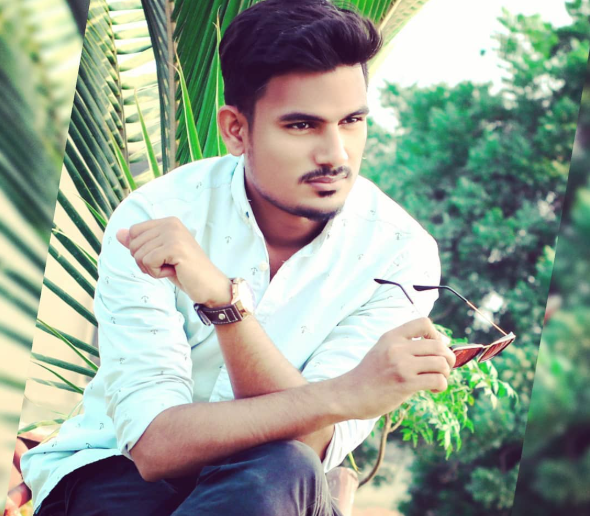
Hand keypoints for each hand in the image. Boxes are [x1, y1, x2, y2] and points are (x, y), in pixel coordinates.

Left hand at [116, 217, 230, 305]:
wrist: (209, 285)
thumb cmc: (185, 271)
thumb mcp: (159, 255)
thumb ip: (140, 243)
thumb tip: (118, 233)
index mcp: (168, 221)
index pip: (133, 232)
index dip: (141, 251)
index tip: (161, 258)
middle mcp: (171, 223)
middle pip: (134, 244)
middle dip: (145, 262)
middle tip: (168, 265)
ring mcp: (174, 234)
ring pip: (139, 255)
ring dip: (152, 269)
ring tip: (172, 268)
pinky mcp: (175, 247)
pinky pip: (148, 262)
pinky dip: (157, 273)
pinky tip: (174, 271)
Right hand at [339, 317, 455, 419]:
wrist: (349, 394)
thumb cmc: (369, 375)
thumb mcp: (382, 349)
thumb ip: (404, 344)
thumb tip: (441, 343)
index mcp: (392, 336)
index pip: (424, 323)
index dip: (436, 334)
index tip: (433, 348)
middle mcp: (397, 348)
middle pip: (439, 345)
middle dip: (448, 358)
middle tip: (443, 368)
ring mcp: (401, 366)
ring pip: (441, 363)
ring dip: (445, 373)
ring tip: (437, 379)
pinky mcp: (405, 384)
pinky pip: (438, 380)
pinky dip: (441, 386)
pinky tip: (432, 389)